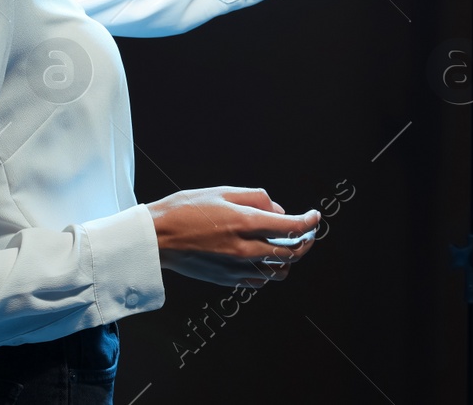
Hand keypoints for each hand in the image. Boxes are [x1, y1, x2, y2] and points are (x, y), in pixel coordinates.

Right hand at [148, 186, 320, 289]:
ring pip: (279, 271)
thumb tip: (278, 211)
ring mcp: (237, 268)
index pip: (291, 227)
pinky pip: (261, 280)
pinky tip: (264, 256)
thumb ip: (256, 199)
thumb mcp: (222, 192)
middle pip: (291, 253)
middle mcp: (245, 249)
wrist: (156, 238)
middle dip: (305, 241)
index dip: (309, 222)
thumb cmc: (185, 210)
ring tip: (286, 245)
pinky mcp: (228, 280)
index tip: (316, 217)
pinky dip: (269, 269)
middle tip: (307, 231)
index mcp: (245, 223)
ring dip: (289, 259)